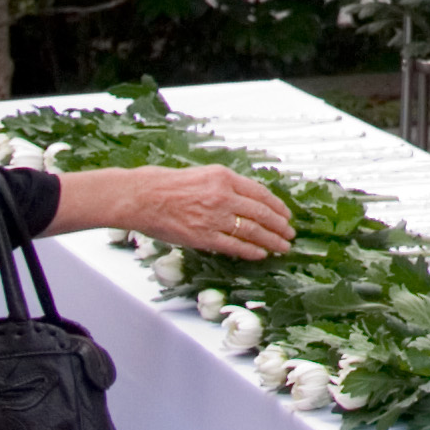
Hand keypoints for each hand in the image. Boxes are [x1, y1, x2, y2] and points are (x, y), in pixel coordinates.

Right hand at [51, 164, 294, 259]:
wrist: (140, 197)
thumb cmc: (165, 184)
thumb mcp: (201, 175)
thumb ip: (224, 186)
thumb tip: (243, 200)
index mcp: (224, 177)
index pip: (260, 193)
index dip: (277, 206)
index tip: (286, 215)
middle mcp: (223, 196)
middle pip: (261, 213)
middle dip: (279, 226)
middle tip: (290, 234)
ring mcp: (214, 217)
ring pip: (252, 231)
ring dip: (271, 240)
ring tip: (282, 247)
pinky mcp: (203, 237)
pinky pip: (233, 246)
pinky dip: (250, 251)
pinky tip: (261, 254)